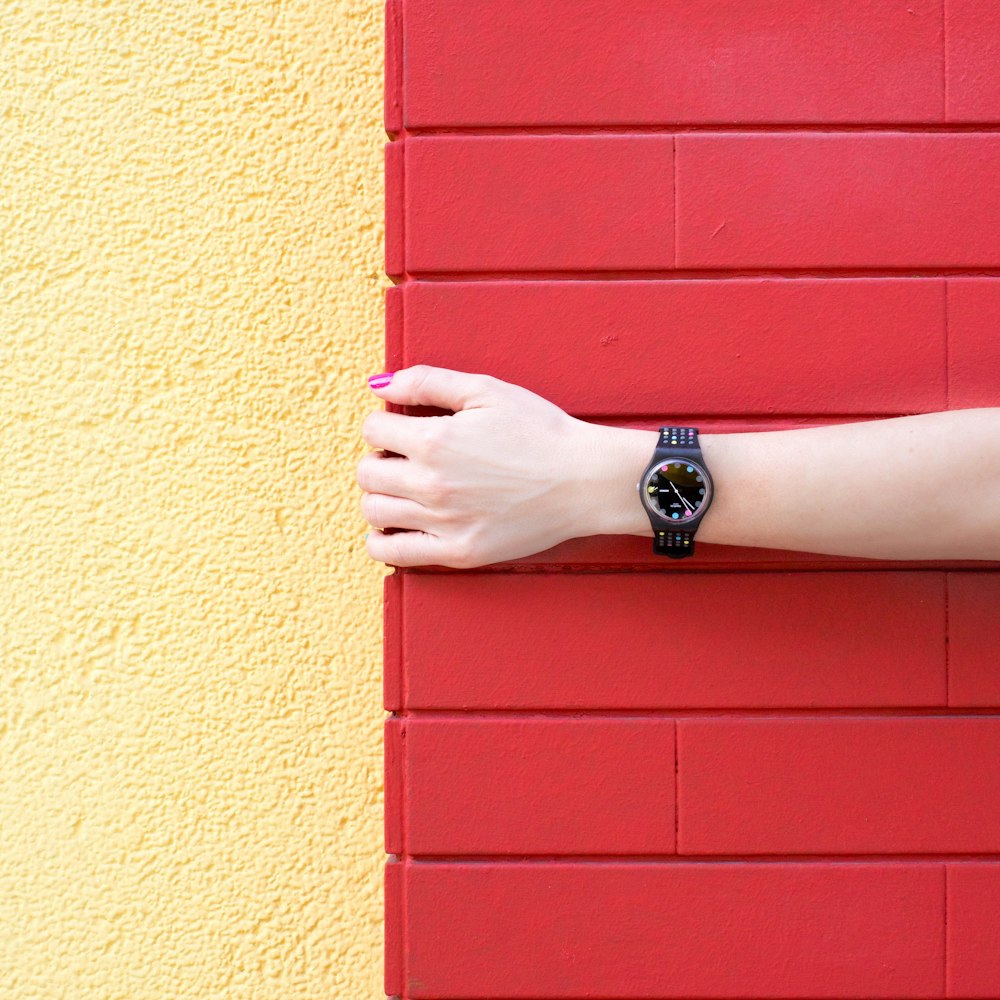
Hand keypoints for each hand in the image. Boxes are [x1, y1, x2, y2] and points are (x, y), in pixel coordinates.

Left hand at [358, 365, 616, 567]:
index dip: (386, 423)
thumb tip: (380, 383)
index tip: (404, 427)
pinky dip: (382, 540)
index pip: (373, 429)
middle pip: (367, 471)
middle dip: (380, 457)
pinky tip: (395, 525)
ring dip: (380, 494)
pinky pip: (393, 552)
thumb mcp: (487, 391)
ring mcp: (443, 522)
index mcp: (435, 440)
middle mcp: (431, 484)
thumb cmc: (542, 432)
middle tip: (405, 457)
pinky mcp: (458, 552)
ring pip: (374, 510)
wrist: (585, 480)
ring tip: (404, 488)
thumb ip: (428, 382)